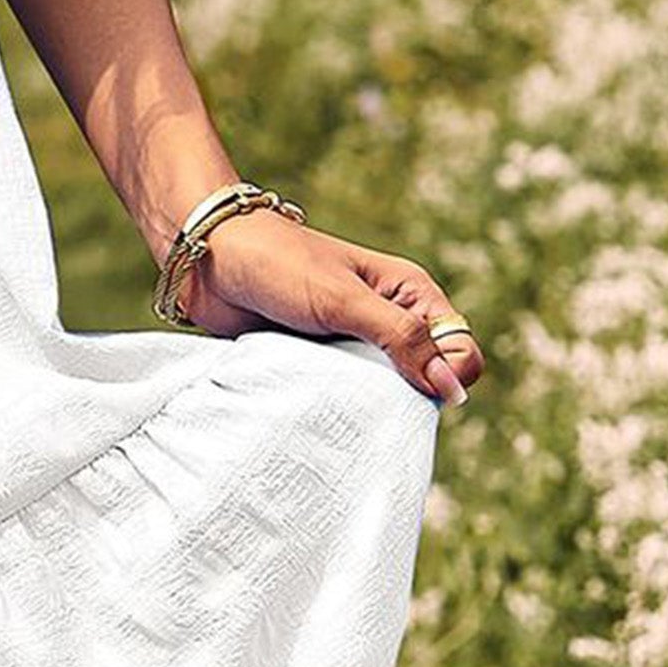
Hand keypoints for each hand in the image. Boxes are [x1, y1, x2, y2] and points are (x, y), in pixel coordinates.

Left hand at [175, 207, 485, 407]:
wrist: (208, 256)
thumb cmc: (278, 264)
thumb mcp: (343, 300)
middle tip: (365, 399)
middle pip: (425, 378)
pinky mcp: (320, 362)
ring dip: (367, 406)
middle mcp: (390, 320)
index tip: (409, 384)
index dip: (448, 374)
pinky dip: (337, 406)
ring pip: (383, 393)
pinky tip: (319, 410)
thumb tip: (451, 386)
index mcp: (411, 295)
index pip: (460, 350)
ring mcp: (354, 344)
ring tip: (338, 404)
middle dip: (406, 397)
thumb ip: (399, 339)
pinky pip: (344, 397)